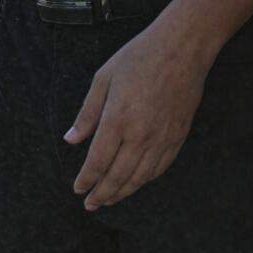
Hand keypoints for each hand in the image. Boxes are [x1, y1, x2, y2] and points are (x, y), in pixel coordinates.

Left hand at [65, 20, 212, 209]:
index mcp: (117, 119)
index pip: (97, 162)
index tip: (78, 189)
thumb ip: (87, 113)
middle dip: (101, 194)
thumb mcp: (104, 78)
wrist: (182, 48)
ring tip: (109, 199)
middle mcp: (140, 134)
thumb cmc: (139, 57)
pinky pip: (159, 168)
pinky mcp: (177, 137)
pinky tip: (135, 183)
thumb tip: (71, 140)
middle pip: (118, 176)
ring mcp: (162, 138)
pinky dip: (144, 180)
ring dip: (122, 192)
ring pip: (139, 177)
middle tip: (90, 204)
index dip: (86, 179)